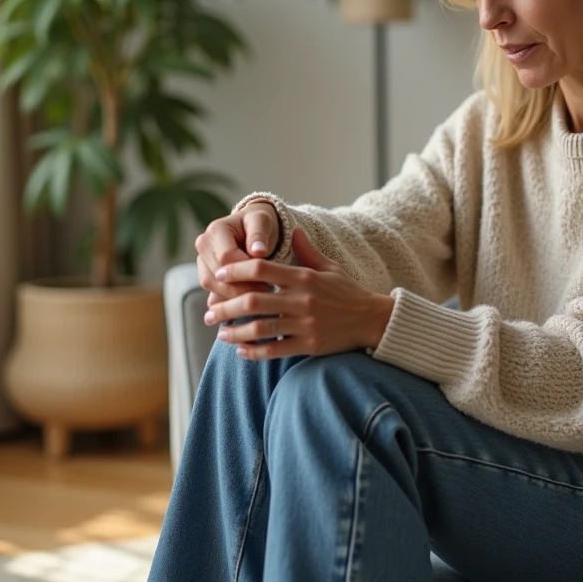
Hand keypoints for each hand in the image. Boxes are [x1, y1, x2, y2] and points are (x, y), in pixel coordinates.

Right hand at [195, 201, 280, 307]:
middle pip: (216, 275)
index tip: (268, 279)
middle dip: (240, 287)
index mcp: (216, 230)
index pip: (226, 257)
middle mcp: (203, 245)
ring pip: (211, 286)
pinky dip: (228, 303)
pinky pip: (212, 294)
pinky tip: (246, 308)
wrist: (253, 227)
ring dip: (233, 297)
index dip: (245, 271)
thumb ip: (259, 235)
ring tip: (257, 300)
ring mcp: (202, 261)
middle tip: (264, 295)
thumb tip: (258, 251)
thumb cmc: (259, 223)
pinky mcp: (206, 275)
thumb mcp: (262, 222)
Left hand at [206, 227, 395, 359]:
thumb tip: (294, 230)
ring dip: (236, 331)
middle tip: (209, 313)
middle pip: (254, 300)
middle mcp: (302, 299)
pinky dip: (255, 352)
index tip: (218, 275)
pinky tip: (241, 351)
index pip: (261, 268)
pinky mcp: (310, 345)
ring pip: (261, 328)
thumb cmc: (348, 292)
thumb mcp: (330, 267)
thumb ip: (307, 251)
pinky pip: (276, 350)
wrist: (373, 319)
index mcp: (304, 277)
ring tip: (221, 333)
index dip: (236, 270)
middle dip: (226, 307)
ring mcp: (306, 324)